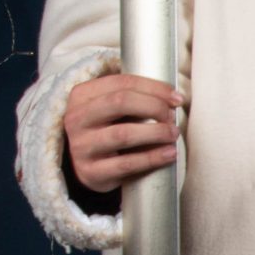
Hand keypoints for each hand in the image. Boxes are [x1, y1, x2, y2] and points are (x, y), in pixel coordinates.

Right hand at [64, 71, 182, 193]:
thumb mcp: (111, 109)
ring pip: (123, 134)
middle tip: (172, 117)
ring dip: (155, 132)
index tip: (177, 98)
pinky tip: (169, 153)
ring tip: (173, 134)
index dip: (154, 88)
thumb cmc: (107, 130)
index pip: (121, 82)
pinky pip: (126, 164)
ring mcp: (81, 146)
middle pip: (120, 102)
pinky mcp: (90, 171)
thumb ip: (134, 97)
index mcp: (82, 95)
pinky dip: (152, 158)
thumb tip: (174, 97)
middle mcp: (77, 118)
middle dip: (153, 107)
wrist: (87, 167)